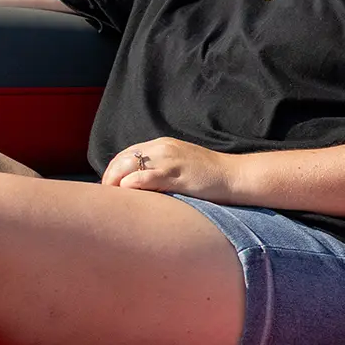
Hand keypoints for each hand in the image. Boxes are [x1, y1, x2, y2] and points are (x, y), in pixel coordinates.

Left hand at [103, 137, 240, 201]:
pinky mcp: (176, 174)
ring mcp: (169, 160)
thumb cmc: (211, 176)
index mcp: (163, 144)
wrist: (236, 176)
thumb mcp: (182, 164)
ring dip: (115, 183)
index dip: (113, 171)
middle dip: (110, 177)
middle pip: (123, 160)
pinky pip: (144, 178)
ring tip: (113, 199)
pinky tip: (127, 195)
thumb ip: (162, 168)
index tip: (110, 188)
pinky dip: (131, 186)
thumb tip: (139, 184)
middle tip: (107, 197)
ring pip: (129, 166)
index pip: (126, 154)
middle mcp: (163, 148)